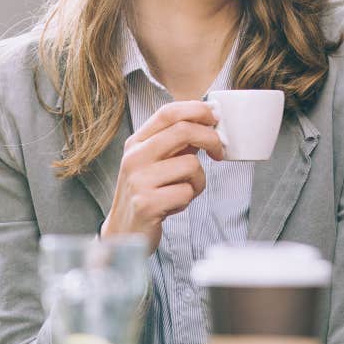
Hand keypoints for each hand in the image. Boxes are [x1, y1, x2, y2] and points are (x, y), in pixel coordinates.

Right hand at [101, 100, 223, 253]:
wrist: (124, 232)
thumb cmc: (148, 193)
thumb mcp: (157, 162)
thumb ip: (177, 143)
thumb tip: (209, 123)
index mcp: (137, 142)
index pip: (168, 112)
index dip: (197, 110)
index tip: (215, 119)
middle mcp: (134, 157)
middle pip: (184, 130)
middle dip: (211, 139)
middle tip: (219, 152)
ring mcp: (138, 180)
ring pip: (190, 164)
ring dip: (198, 180)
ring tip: (183, 190)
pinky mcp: (146, 204)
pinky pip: (186, 191)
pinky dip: (188, 199)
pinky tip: (173, 205)